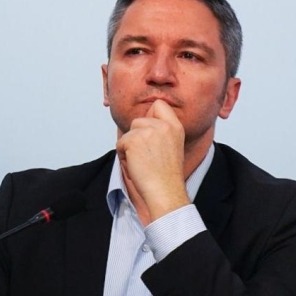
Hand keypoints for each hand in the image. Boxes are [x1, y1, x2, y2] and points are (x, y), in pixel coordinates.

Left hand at [116, 100, 189, 221]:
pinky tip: (136, 166)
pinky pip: (120, 144)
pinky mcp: (133, 139)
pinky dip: (123, 156)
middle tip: (146, 156)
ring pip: (128, 132)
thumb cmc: (166, 176)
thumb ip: (161, 132)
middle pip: (138, 120)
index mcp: (175, 126)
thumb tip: (141, 124)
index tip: (150, 132)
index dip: (150, 115)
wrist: (165, 191)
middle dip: (136, 136)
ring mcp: (148, 131)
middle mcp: (163, 125)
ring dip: (129, 148)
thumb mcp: (172, 146)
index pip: (159, 105)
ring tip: (142, 163)